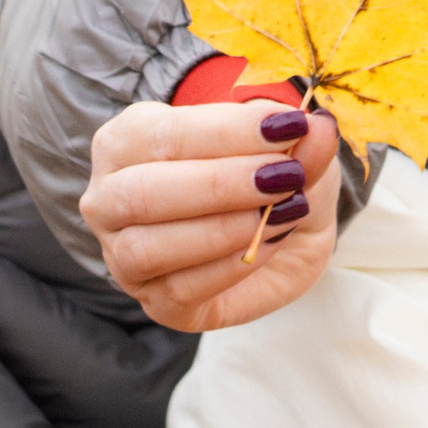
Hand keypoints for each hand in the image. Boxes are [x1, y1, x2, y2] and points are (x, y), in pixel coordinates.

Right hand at [81, 99, 341, 331]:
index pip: (164, 134)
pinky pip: (179, 290)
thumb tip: (318, 129)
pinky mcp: (155, 302)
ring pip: (147, 248)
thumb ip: (302, 142)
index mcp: (128, 140)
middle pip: (142, 194)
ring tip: (283, 210)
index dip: (227, 131)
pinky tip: (271, 242)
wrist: (283, 231)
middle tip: (285, 176)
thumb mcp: (295, 150)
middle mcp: (109, 198)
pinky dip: (231, 265)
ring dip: (224, 229)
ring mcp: (123, 256)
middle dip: (220, 184)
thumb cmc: (268, 173)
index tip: (288, 125)